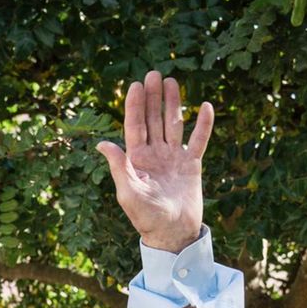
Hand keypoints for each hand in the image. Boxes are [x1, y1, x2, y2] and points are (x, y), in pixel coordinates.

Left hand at [96, 70, 213, 252]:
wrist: (173, 233)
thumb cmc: (146, 217)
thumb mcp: (129, 192)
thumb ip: (119, 167)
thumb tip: (102, 144)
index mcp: (137, 160)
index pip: (134, 126)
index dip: (134, 106)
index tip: (135, 85)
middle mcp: (154, 155)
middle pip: (153, 120)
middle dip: (152, 98)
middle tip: (153, 74)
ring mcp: (173, 158)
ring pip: (173, 124)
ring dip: (173, 104)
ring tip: (172, 82)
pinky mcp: (192, 165)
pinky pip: (198, 140)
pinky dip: (203, 124)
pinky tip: (204, 105)